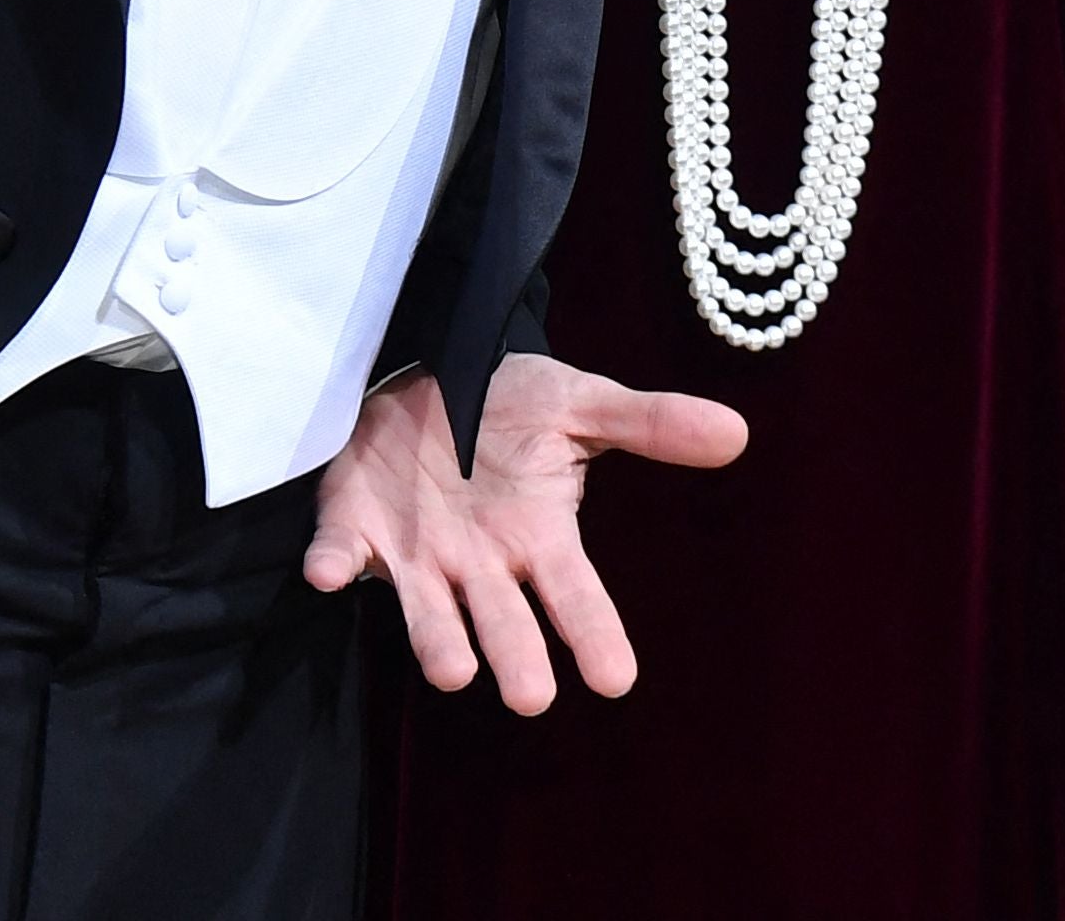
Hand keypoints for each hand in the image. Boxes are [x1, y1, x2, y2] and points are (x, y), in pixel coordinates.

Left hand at [304, 353, 746, 713]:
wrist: (424, 369)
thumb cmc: (505, 402)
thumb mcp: (577, 402)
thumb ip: (649, 423)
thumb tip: (735, 430)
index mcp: (536, 537)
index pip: (575, 596)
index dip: (593, 635)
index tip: (615, 678)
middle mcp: (477, 562)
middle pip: (503, 622)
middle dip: (514, 657)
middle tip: (530, 695)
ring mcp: (413, 553)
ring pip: (427, 613)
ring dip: (436, 639)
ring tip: (453, 670)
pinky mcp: (351, 527)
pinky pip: (339, 551)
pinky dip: (332, 562)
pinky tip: (329, 570)